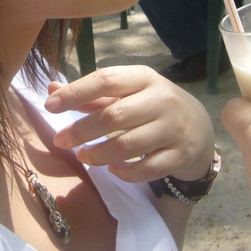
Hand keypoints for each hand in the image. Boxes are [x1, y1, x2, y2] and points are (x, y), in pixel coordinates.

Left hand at [44, 65, 214, 182]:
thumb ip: (92, 94)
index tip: (50, 106)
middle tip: (60, 141)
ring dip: (99, 154)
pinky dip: (126, 173)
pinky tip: (112, 170)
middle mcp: (162, 100)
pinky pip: (148, 169)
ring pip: (129, 145)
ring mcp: (173, 129)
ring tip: (83, 157)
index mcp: (144, 78)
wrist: (200, 129)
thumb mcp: (128, 93)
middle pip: (114, 115)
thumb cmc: (153, 106)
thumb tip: (51, 89)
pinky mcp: (180, 155)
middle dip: (81, 130)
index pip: (106, 80)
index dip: (75, 92)